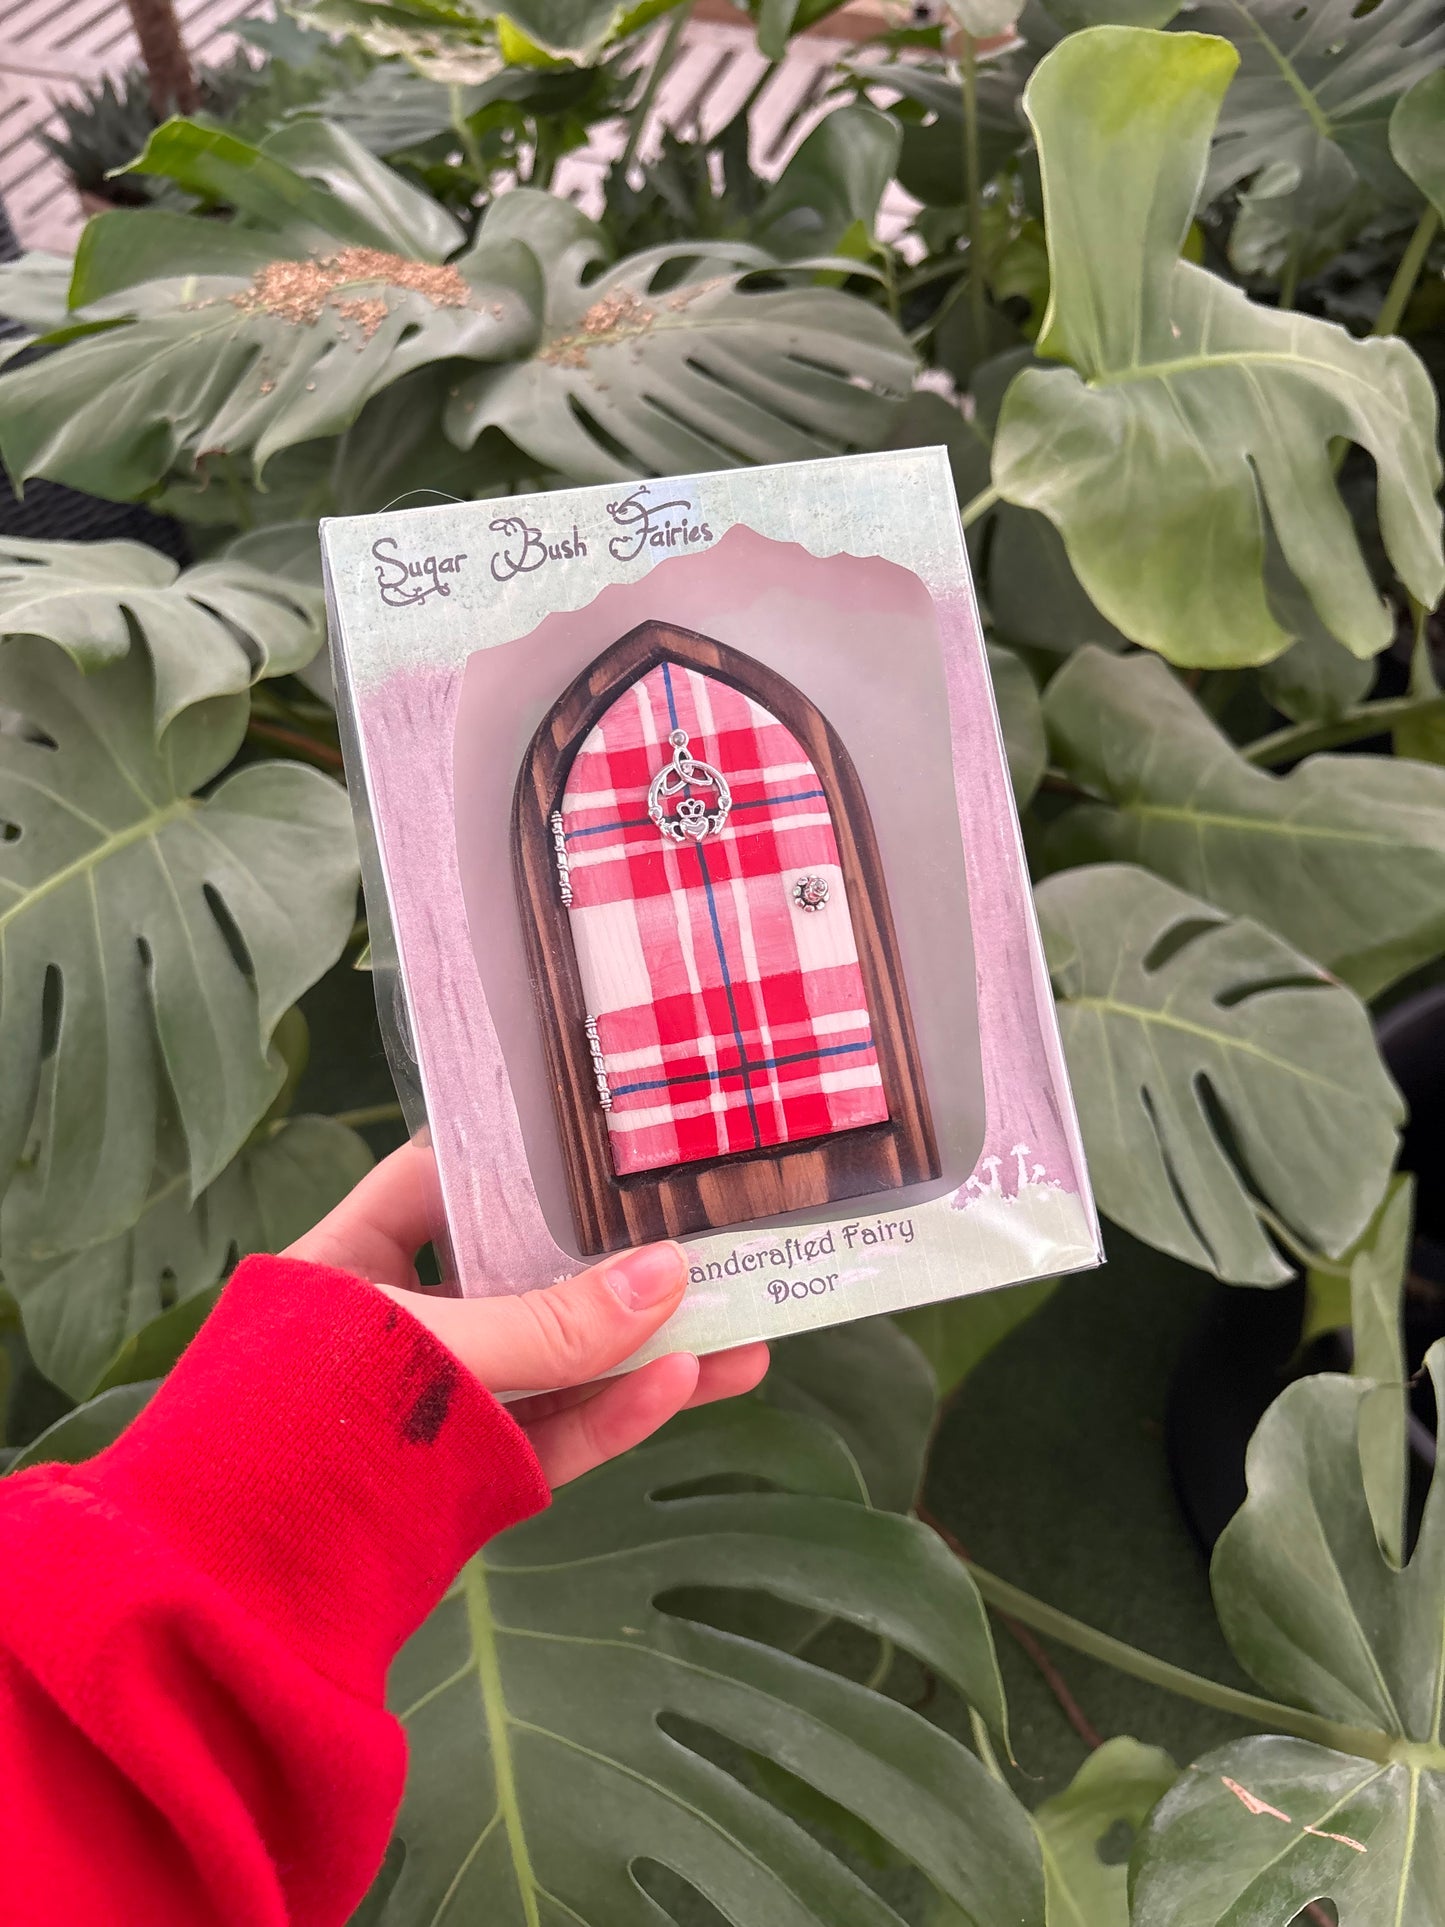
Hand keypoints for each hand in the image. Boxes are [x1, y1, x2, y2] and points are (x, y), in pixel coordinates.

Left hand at [285, 1140, 768, 1484]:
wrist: (226, 1592)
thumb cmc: (295, 1428)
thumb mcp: (429, 1351)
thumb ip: (548, 1324)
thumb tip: (670, 1275)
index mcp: (355, 1259)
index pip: (445, 1178)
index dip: (525, 1154)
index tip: (615, 1135)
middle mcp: (403, 1324)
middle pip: (528, 1276)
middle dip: (620, 1267)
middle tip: (714, 1247)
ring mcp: (439, 1404)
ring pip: (558, 1364)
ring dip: (646, 1351)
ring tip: (747, 1336)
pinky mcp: (467, 1476)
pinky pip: (552, 1434)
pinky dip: (614, 1412)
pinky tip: (683, 1383)